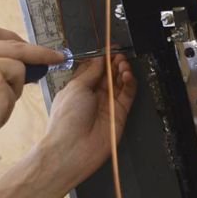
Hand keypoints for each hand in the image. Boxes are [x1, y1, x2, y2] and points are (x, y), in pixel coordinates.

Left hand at [38, 54, 136, 190]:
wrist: (73, 148)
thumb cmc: (66, 119)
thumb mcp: (76, 88)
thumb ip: (91, 73)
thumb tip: (99, 59)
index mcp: (78, 88)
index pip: (93, 69)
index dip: (102, 59)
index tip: (109, 49)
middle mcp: (93, 96)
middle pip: (108, 75)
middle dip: (114, 63)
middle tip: (119, 55)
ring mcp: (107, 105)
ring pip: (119, 83)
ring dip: (122, 71)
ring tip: (123, 64)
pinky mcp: (119, 114)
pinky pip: (128, 95)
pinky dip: (130, 83)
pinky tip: (128, 75)